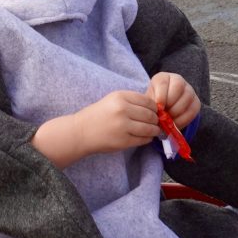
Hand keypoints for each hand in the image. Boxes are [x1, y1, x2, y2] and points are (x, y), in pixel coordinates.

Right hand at [34, 89, 160, 166]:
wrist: (80, 132)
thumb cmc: (97, 115)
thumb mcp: (112, 100)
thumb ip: (131, 102)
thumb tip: (154, 108)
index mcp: (120, 97)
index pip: (147, 101)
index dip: (154, 107)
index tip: (154, 111)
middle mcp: (122, 110)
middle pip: (150, 115)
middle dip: (156, 120)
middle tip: (156, 123)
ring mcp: (123, 126)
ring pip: (149, 128)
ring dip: (154, 130)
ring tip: (153, 131)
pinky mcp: (123, 141)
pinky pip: (143, 139)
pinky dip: (148, 138)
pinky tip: (145, 137)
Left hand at [147, 72, 199, 128]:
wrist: (164, 112)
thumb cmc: (154, 105)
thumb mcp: (150, 102)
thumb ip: (152, 105)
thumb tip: (158, 112)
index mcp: (163, 78)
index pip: (163, 82)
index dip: (162, 95)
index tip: (159, 107)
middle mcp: (178, 80)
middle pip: (178, 86)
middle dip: (171, 103)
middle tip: (165, 115)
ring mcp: (189, 90)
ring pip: (187, 97)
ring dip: (177, 111)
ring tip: (169, 120)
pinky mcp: (196, 102)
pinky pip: (193, 109)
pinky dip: (184, 119)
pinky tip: (175, 124)